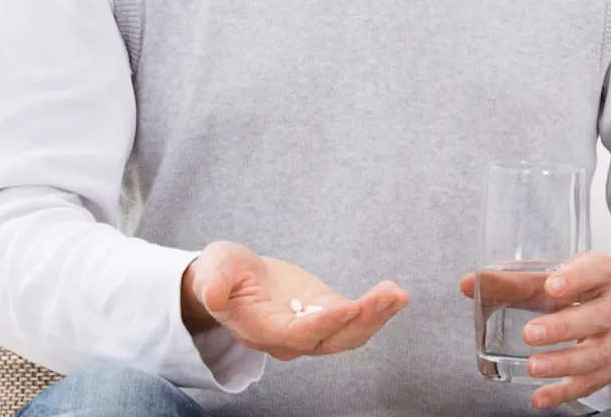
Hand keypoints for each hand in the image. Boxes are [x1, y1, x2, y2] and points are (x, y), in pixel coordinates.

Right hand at [182, 241, 409, 360]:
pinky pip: (354, 319)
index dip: (325, 323)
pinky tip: (395, 293)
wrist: (232, 281)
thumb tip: (211, 295)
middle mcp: (289, 339)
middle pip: (332, 340)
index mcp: (261, 330)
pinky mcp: (325, 314)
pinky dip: (376, 309)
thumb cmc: (221, 274)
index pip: (298, 335)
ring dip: (377, 316)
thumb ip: (213, 283)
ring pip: (349, 335)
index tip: (351, 306)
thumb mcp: (213, 270)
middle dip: (363, 320)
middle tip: (390, 295)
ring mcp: (310, 330)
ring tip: (399, 294)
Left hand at [460, 251, 610, 409]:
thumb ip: (511, 281)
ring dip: (565, 364)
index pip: (597, 269)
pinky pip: (595, 381)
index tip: (552, 286)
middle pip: (598, 316)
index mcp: (603, 271)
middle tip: (530, 334)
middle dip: (564, 328)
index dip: (577, 278)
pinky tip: (541, 396)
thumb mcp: (550, 276)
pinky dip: (566, 391)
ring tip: (534, 367)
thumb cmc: (577, 287)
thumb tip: (467, 283)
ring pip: (599, 353)